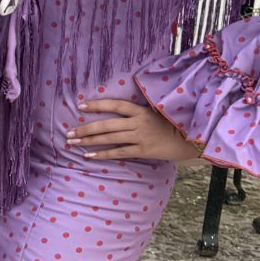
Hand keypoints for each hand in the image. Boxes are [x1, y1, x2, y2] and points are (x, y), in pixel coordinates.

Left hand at [67, 95, 200, 162]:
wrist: (190, 140)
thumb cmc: (171, 125)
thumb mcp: (155, 113)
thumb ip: (136, 114)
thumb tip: (116, 114)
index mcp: (141, 110)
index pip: (115, 105)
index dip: (98, 105)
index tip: (81, 106)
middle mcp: (139, 122)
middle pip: (107, 125)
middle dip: (86, 129)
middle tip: (69, 133)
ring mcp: (141, 137)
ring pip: (110, 138)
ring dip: (89, 141)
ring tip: (73, 143)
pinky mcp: (143, 150)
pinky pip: (119, 152)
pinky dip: (102, 154)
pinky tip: (89, 156)